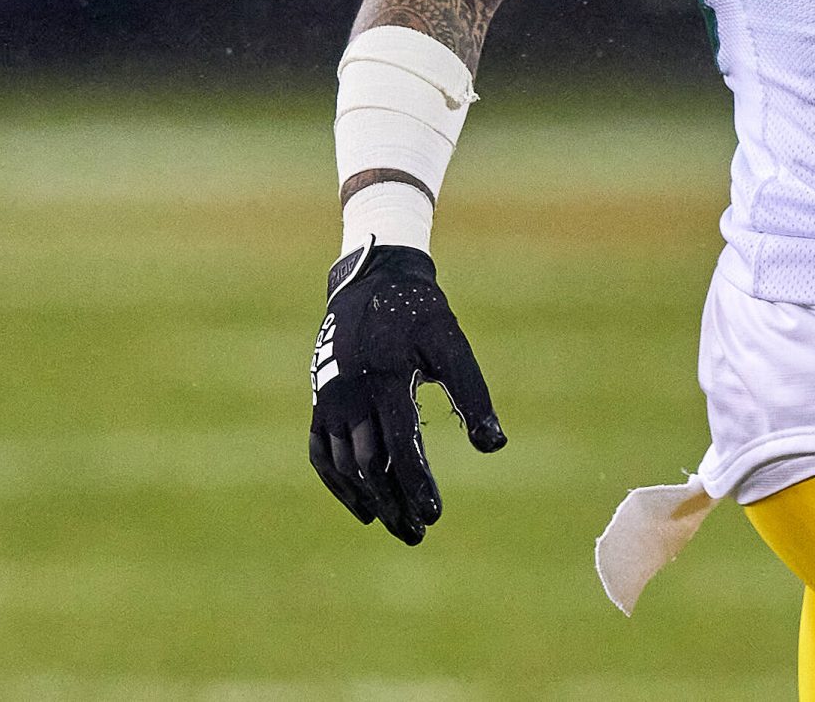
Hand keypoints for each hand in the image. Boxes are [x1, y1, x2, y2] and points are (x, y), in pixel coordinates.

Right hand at [308, 240, 504, 544]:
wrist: (372, 282)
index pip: (399, 447)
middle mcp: (351, 395)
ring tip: (400, 526)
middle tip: (420, 532)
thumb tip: (494, 445)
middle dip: (395, 503)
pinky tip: (364, 507)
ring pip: (344, 466)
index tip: (434, 515)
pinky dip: (339, 485)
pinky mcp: (319, 404)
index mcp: (387, 378)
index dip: (416, 485)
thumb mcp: (451, 345)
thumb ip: (472, 393)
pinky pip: (320, 455)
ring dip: (370, 500)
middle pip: (369, 466)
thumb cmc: (419, 316)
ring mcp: (330, 401)